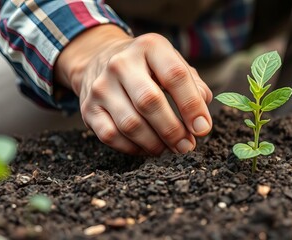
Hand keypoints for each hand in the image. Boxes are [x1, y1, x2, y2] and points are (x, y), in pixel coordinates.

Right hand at [55, 25, 212, 154]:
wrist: (100, 59)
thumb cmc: (149, 68)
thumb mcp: (173, 64)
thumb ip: (194, 87)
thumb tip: (201, 120)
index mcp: (150, 47)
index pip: (175, 76)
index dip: (192, 106)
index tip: (203, 129)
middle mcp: (122, 63)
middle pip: (150, 102)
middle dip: (173, 130)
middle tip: (187, 146)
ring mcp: (101, 86)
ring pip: (130, 124)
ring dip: (155, 144)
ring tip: (170, 149)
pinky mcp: (88, 108)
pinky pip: (111, 136)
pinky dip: (133, 148)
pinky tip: (147, 148)